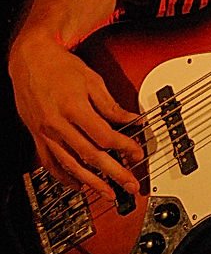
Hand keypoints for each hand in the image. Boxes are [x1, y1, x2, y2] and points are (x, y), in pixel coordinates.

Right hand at [8, 28, 142, 200]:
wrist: (30, 60)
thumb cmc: (60, 66)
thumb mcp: (92, 80)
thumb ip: (111, 105)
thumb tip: (131, 120)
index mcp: (74, 108)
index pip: (105, 136)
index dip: (124, 147)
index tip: (137, 152)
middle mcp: (58, 124)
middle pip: (91, 155)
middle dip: (114, 173)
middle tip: (130, 185)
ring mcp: (46, 133)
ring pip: (71, 165)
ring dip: (92, 182)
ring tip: (109, 193)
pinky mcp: (38, 137)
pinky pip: (51, 163)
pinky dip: (65, 177)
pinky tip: (78, 184)